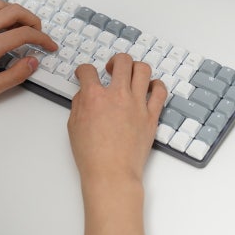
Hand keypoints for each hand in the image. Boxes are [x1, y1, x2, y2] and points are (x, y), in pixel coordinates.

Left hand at [0, 0, 56, 111]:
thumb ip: (14, 75)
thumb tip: (32, 62)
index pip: (24, 34)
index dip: (42, 39)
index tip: (49, 46)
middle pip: (15, 11)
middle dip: (34, 20)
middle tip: (40, 34)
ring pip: (0, 5)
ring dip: (17, 12)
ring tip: (24, 27)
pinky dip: (1, 12)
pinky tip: (3, 26)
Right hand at [67, 53, 166, 184]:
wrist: (112, 173)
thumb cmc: (93, 156)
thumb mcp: (74, 127)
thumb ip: (79, 104)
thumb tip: (84, 94)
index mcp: (94, 97)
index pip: (88, 71)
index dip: (84, 70)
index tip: (84, 74)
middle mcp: (117, 96)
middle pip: (121, 61)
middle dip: (114, 60)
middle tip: (111, 69)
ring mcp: (137, 104)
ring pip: (143, 69)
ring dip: (135, 68)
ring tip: (130, 76)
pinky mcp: (151, 115)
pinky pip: (160, 91)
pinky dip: (156, 85)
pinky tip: (149, 89)